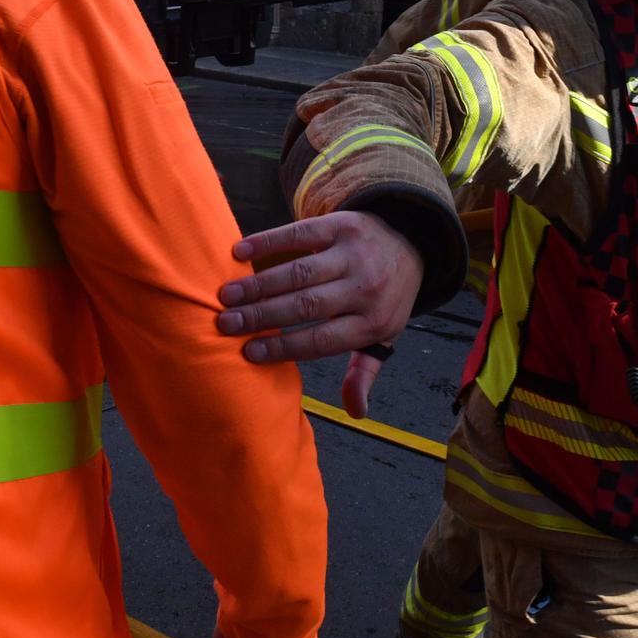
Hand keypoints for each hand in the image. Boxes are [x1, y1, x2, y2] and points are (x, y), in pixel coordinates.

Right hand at [216, 211, 423, 417]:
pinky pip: (302, 233)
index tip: (248, 351)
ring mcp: (353, 255)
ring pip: (300, 272)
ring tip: (227, 295)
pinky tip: (240, 251)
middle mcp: (364, 288)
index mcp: (372, 323)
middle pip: (306, 305)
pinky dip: (269, 241)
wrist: (411, 242)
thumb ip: (364, 371)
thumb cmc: (386, 297)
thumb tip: (356, 411)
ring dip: (260, 284)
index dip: (283, 346)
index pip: (321, 340)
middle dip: (262, 316)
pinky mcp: (343, 226)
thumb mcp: (383, 335)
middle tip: (226, 323)